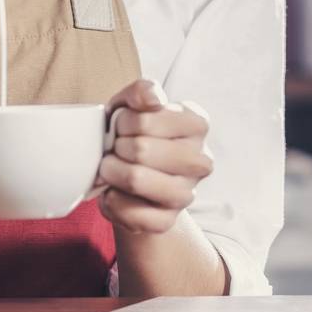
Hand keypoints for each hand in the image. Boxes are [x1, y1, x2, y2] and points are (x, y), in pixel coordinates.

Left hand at [96, 79, 212, 234]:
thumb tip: (154, 99)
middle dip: (116, 146)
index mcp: (197, 124)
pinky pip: (133, 214)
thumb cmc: (130, 133)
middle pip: (141, 150)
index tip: (122, 125)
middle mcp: (200, 161)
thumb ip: (141, 91)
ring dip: (112, 172)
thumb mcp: (131, 104)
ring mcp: (187, 194)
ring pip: (137, 180)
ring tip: (110, 167)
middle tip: (114, 148)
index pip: (147, 120)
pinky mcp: (168, 220)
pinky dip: (113, 202)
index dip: (123, 121)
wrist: (128, 173)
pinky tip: (113, 192)